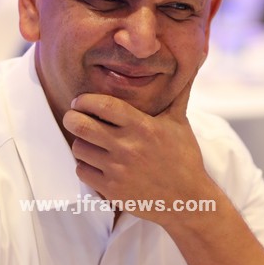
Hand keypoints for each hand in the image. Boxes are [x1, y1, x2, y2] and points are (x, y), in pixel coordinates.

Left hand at [62, 80, 215, 223]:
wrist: (187, 200)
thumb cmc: (184, 158)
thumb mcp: (180, 123)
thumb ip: (177, 94)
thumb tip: (191, 64)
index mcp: (142, 127)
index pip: (102, 105)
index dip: (84, 100)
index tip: (81, 101)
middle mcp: (127, 147)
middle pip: (81, 125)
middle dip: (72, 117)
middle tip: (74, 117)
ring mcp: (118, 170)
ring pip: (78, 148)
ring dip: (80, 142)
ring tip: (89, 141)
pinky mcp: (112, 190)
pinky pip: (82, 172)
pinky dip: (85, 166)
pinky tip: (95, 162)